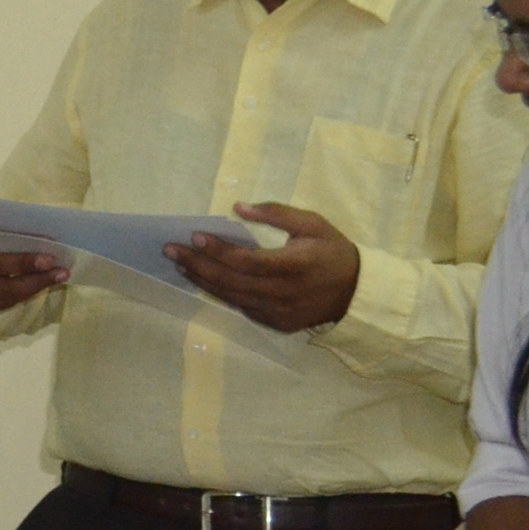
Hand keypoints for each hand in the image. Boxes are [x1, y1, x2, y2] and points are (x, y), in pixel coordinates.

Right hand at [0, 224, 68, 317]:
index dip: (18, 239)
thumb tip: (36, 227)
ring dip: (36, 283)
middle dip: (26, 264)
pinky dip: (28, 293)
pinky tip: (46, 284)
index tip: (47, 238)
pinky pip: (6, 302)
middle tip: (52, 261)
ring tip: (60, 274)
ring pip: (4, 289)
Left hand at [170, 203, 361, 332]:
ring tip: (181, 263)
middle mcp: (284, 293)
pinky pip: (241, 307)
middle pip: (231, 281)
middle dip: (197, 264)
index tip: (194, 236)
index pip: (246, 261)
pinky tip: (203, 278)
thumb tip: (239, 207)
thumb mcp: (313, 224)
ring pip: (231, 297)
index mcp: (295, 266)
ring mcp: (278, 312)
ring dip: (202, 280)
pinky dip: (220, 292)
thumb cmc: (333, 252)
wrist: (358, 293)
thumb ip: (277, 213)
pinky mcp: (276, 323)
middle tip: (170, 250)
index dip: (217, 250)